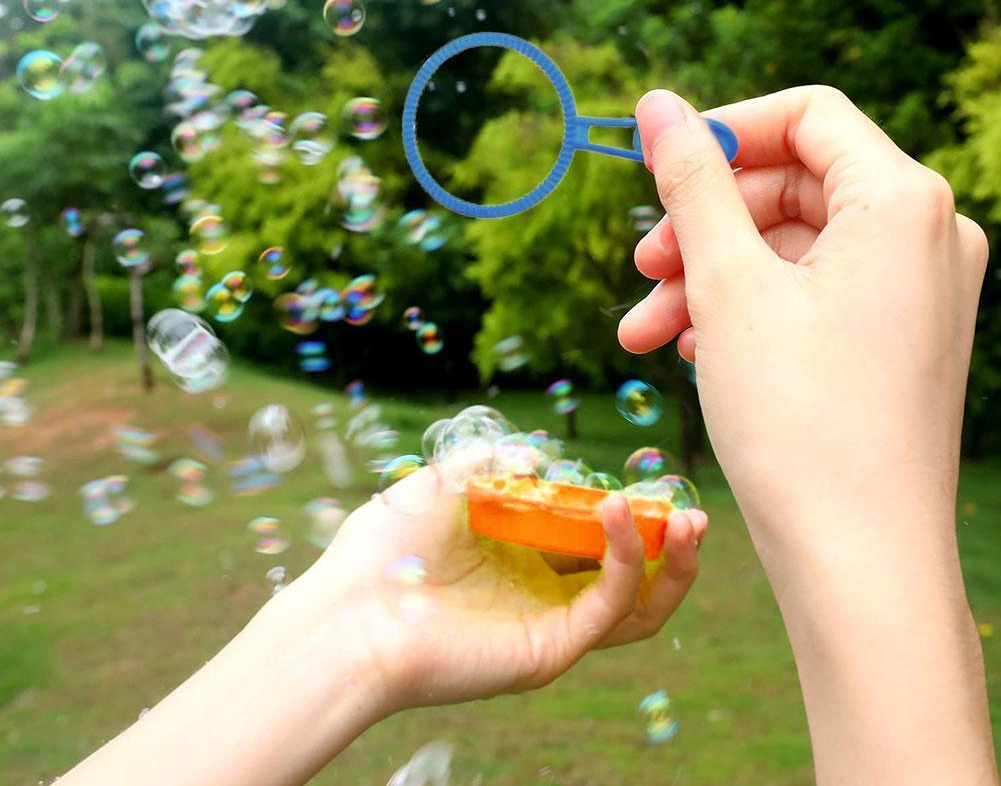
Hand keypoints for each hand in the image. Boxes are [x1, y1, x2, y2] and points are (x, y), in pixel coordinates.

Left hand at [302, 467, 706, 709]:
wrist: (349, 612)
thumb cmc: (383, 548)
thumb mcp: (442, 483)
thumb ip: (491, 463)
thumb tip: (539, 456)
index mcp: (519, 557)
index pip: (592, 540)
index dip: (625, 514)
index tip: (645, 483)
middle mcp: (542, 594)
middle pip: (628, 577)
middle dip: (667, 544)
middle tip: (691, 511)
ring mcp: (550, 624)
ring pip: (638, 606)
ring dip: (671, 563)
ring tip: (688, 521)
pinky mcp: (551, 648)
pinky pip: (610, 605)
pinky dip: (628, 560)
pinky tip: (618, 513)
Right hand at [617, 86, 995, 783]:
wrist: (859, 562)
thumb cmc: (799, 420)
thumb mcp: (727, 284)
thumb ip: (692, 181)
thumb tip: (656, 104)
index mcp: (903, 203)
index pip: (807, 117)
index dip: (723, 133)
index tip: (656, 170)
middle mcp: (927, 238)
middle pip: (793, 188)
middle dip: (703, 224)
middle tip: (642, 270)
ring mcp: (918, 293)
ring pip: (792, 250)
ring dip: (710, 279)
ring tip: (645, 333)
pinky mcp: (897, 340)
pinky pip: (811, 296)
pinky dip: (746, 312)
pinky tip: (695, 352)